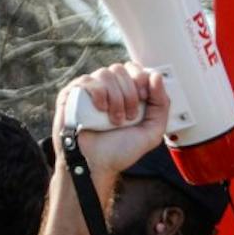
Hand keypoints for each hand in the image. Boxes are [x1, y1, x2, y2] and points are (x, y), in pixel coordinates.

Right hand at [52, 62, 169, 180]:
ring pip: (106, 73)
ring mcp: (89, 90)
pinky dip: (99, 95)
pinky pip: (87, 80)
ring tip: (115, 120)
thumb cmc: (119, 150)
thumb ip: (161, 105)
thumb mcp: (151, 131)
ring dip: (116, 98)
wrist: (96, 166)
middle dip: (131, 92)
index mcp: (125, 92)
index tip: (144, 99)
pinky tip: (101, 112)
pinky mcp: (72, 94)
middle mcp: (107, 88)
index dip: (142, 78)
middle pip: (122, 68)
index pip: (135, 68)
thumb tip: (156, 76)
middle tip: (130, 116)